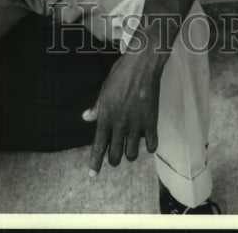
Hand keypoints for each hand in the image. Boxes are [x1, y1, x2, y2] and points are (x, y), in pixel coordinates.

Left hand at [84, 49, 162, 173]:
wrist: (142, 63)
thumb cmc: (121, 73)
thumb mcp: (104, 89)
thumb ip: (97, 107)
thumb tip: (86, 118)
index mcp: (105, 116)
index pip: (98, 146)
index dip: (95, 163)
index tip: (93, 175)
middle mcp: (119, 123)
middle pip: (115, 155)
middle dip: (113, 159)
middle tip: (114, 156)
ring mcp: (136, 124)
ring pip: (132, 154)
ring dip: (130, 154)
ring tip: (129, 147)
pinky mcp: (151, 120)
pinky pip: (151, 144)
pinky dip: (149, 146)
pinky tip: (147, 141)